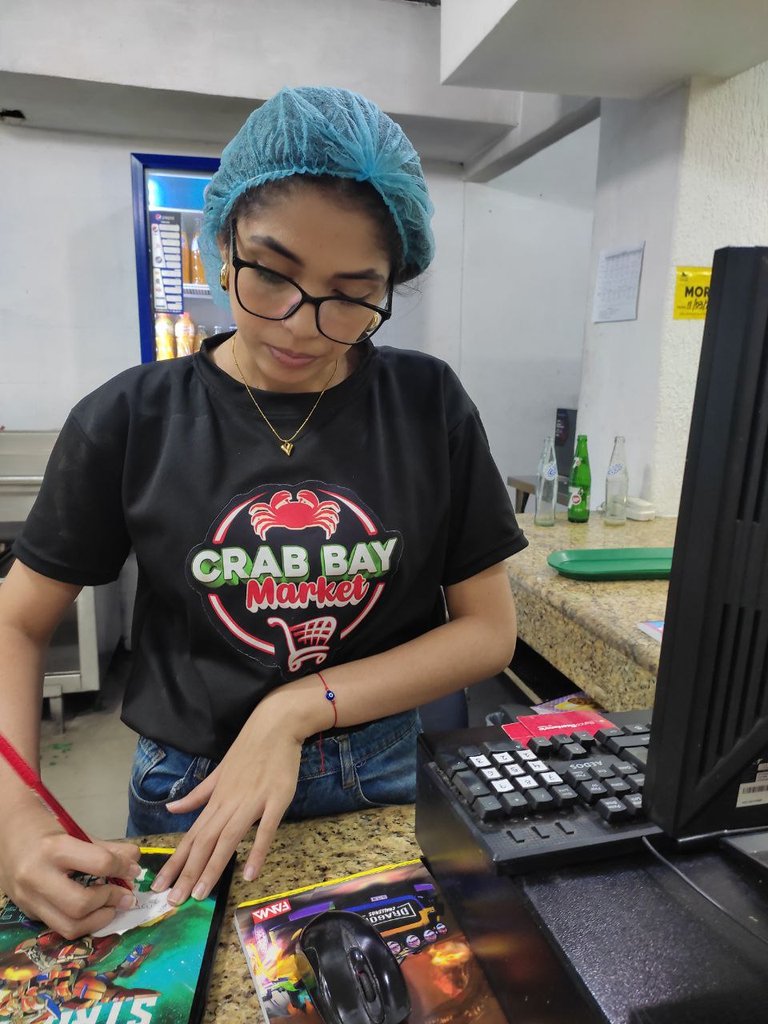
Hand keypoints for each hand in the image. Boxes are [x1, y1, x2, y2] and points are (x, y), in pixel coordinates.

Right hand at [0, 797, 140, 938]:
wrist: (4, 829)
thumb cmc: (43, 826)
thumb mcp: (75, 831)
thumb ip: (106, 848)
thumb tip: (135, 861)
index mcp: (53, 849)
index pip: (99, 863)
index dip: (123, 868)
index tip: (134, 869)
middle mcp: (37, 877)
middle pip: (81, 904)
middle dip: (109, 901)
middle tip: (125, 895)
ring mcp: (28, 898)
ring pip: (68, 926)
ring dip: (98, 920)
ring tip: (112, 908)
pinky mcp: (26, 911)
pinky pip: (58, 926)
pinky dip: (81, 922)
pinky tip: (93, 911)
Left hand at [151, 693, 305, 904]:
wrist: (276, 725)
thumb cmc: (249, 749)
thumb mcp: (219, 772)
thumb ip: (197, 795)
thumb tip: (171, 808)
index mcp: (215, 799)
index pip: (191, 836)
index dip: (175, 862)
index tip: (161, 886)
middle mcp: (228, 803)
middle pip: (204, 842)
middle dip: (187, 874)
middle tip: (174, 902)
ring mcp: (252, 802)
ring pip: (227, 839)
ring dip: (212, 867)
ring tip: (200, 895)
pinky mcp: (276, 800)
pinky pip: (265, 829)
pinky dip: (256, 851)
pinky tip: (249, 873)